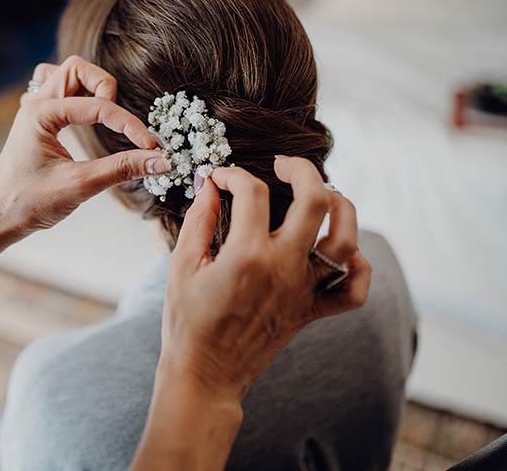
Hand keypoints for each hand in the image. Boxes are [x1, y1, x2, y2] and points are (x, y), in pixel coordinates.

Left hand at [0, 56, 168, 236]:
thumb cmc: (29, 204)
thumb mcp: (80, 186)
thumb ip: (122, 169)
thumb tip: (160, 160)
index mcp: (39, 114)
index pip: (98, 106)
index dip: (130, 125)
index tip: (152, 148)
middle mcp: (34, 104)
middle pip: (78, 69)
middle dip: (106, 88)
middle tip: (121, 122)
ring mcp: (33, 110)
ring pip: (66, 74)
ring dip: (90, 87)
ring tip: (105, 115)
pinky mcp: (37, 121)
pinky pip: (59, 91)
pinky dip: (77, 96)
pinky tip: (87, 118)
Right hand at [161, 156, 370, 399]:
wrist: (206, 373)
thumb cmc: (187, 321)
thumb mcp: (181, 266)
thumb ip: (197, 221)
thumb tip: (209, 187)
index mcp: (246, 256)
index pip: (252, 193)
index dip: (233, 175)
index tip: (219, 178)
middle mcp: (283, 268)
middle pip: (317, 201)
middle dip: (302, 170)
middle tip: (282, 165)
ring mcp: (303, 290)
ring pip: (347, 238)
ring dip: (341, 206)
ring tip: (322, 194)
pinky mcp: (312, 311)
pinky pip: (353, 288)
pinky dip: (357, 265)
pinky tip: (339, 250)